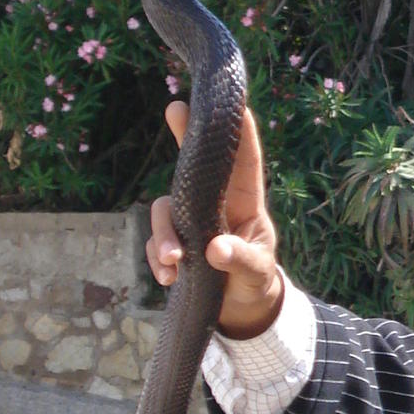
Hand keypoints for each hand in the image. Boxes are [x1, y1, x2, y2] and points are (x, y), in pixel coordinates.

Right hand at [145, 102, 283, 334]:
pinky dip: (158, 259)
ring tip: (174, 261)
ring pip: (166, 210)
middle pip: (196, 165)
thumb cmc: (255, 280)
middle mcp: (214, 204)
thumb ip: (241, 261)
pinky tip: (168, 278)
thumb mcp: (257, 273)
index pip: (246, 163)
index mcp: (245, 202)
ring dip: (165, 234)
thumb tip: (214, 249)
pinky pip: (156, 243)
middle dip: (185, 134)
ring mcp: (190, 221)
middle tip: (175, 107)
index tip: (238, 105)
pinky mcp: (173, 243)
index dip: (243, 133)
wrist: (238, 309)